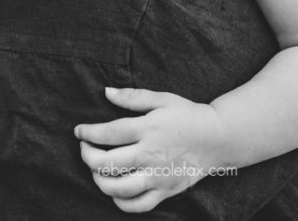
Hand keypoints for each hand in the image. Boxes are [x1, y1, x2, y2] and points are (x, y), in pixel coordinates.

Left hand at [74, 87, 227, 212]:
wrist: (218, 138)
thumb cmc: (188, 115)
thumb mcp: (162, 99)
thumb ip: (133, 96)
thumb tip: (106, 92)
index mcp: (148, 128)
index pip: (108, 133)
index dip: (88, 133)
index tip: (79, 131)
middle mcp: (150, 154)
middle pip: (107, 163)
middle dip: (87, 156)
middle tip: (85, 149)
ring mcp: (157, 176)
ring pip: (118, 188)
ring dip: (99, 180)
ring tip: (96, 170)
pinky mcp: (165, 191)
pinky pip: (137, 205)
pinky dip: (120, 202)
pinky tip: (114, 191)